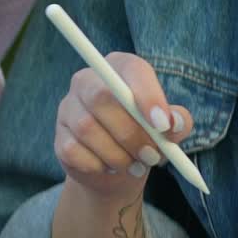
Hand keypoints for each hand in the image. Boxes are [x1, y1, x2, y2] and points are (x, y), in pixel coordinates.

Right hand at [55, 53, 192, 197]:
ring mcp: (69, 108)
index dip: (147, 95)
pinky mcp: (59, 136)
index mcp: (120, 68)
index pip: (131, 70)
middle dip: (130, 132)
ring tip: (136, 165)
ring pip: (87, 128)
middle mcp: (89, 81)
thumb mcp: (169, 129)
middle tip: (151, 155)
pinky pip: (74, 151)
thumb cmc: (147, 137)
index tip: (163, 125)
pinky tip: (111, 167)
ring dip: (117, 154)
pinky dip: (98, 165)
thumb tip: (172, 122)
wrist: (118, 170)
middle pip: (101, 97)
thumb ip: (178, 121)